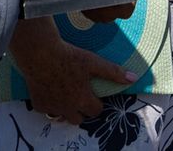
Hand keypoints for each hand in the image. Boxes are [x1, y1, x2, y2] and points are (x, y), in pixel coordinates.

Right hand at [11, 17, 137, 123]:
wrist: (40, 53)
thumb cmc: (68, 56)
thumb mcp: (93, 62)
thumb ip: (113, 72)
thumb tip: (133, 78)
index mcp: (83, 99)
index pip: (96, 111)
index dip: (97, 103)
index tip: (94, 94)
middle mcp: (67, 108)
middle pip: (79, 119)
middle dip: (82, 109)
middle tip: (80, 94)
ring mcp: (52, 107)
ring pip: (62, 117)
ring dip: (66, 109)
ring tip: (67, 94)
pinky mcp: (38, 104)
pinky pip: (48, 109)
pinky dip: (51, 103)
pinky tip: (52, 89)